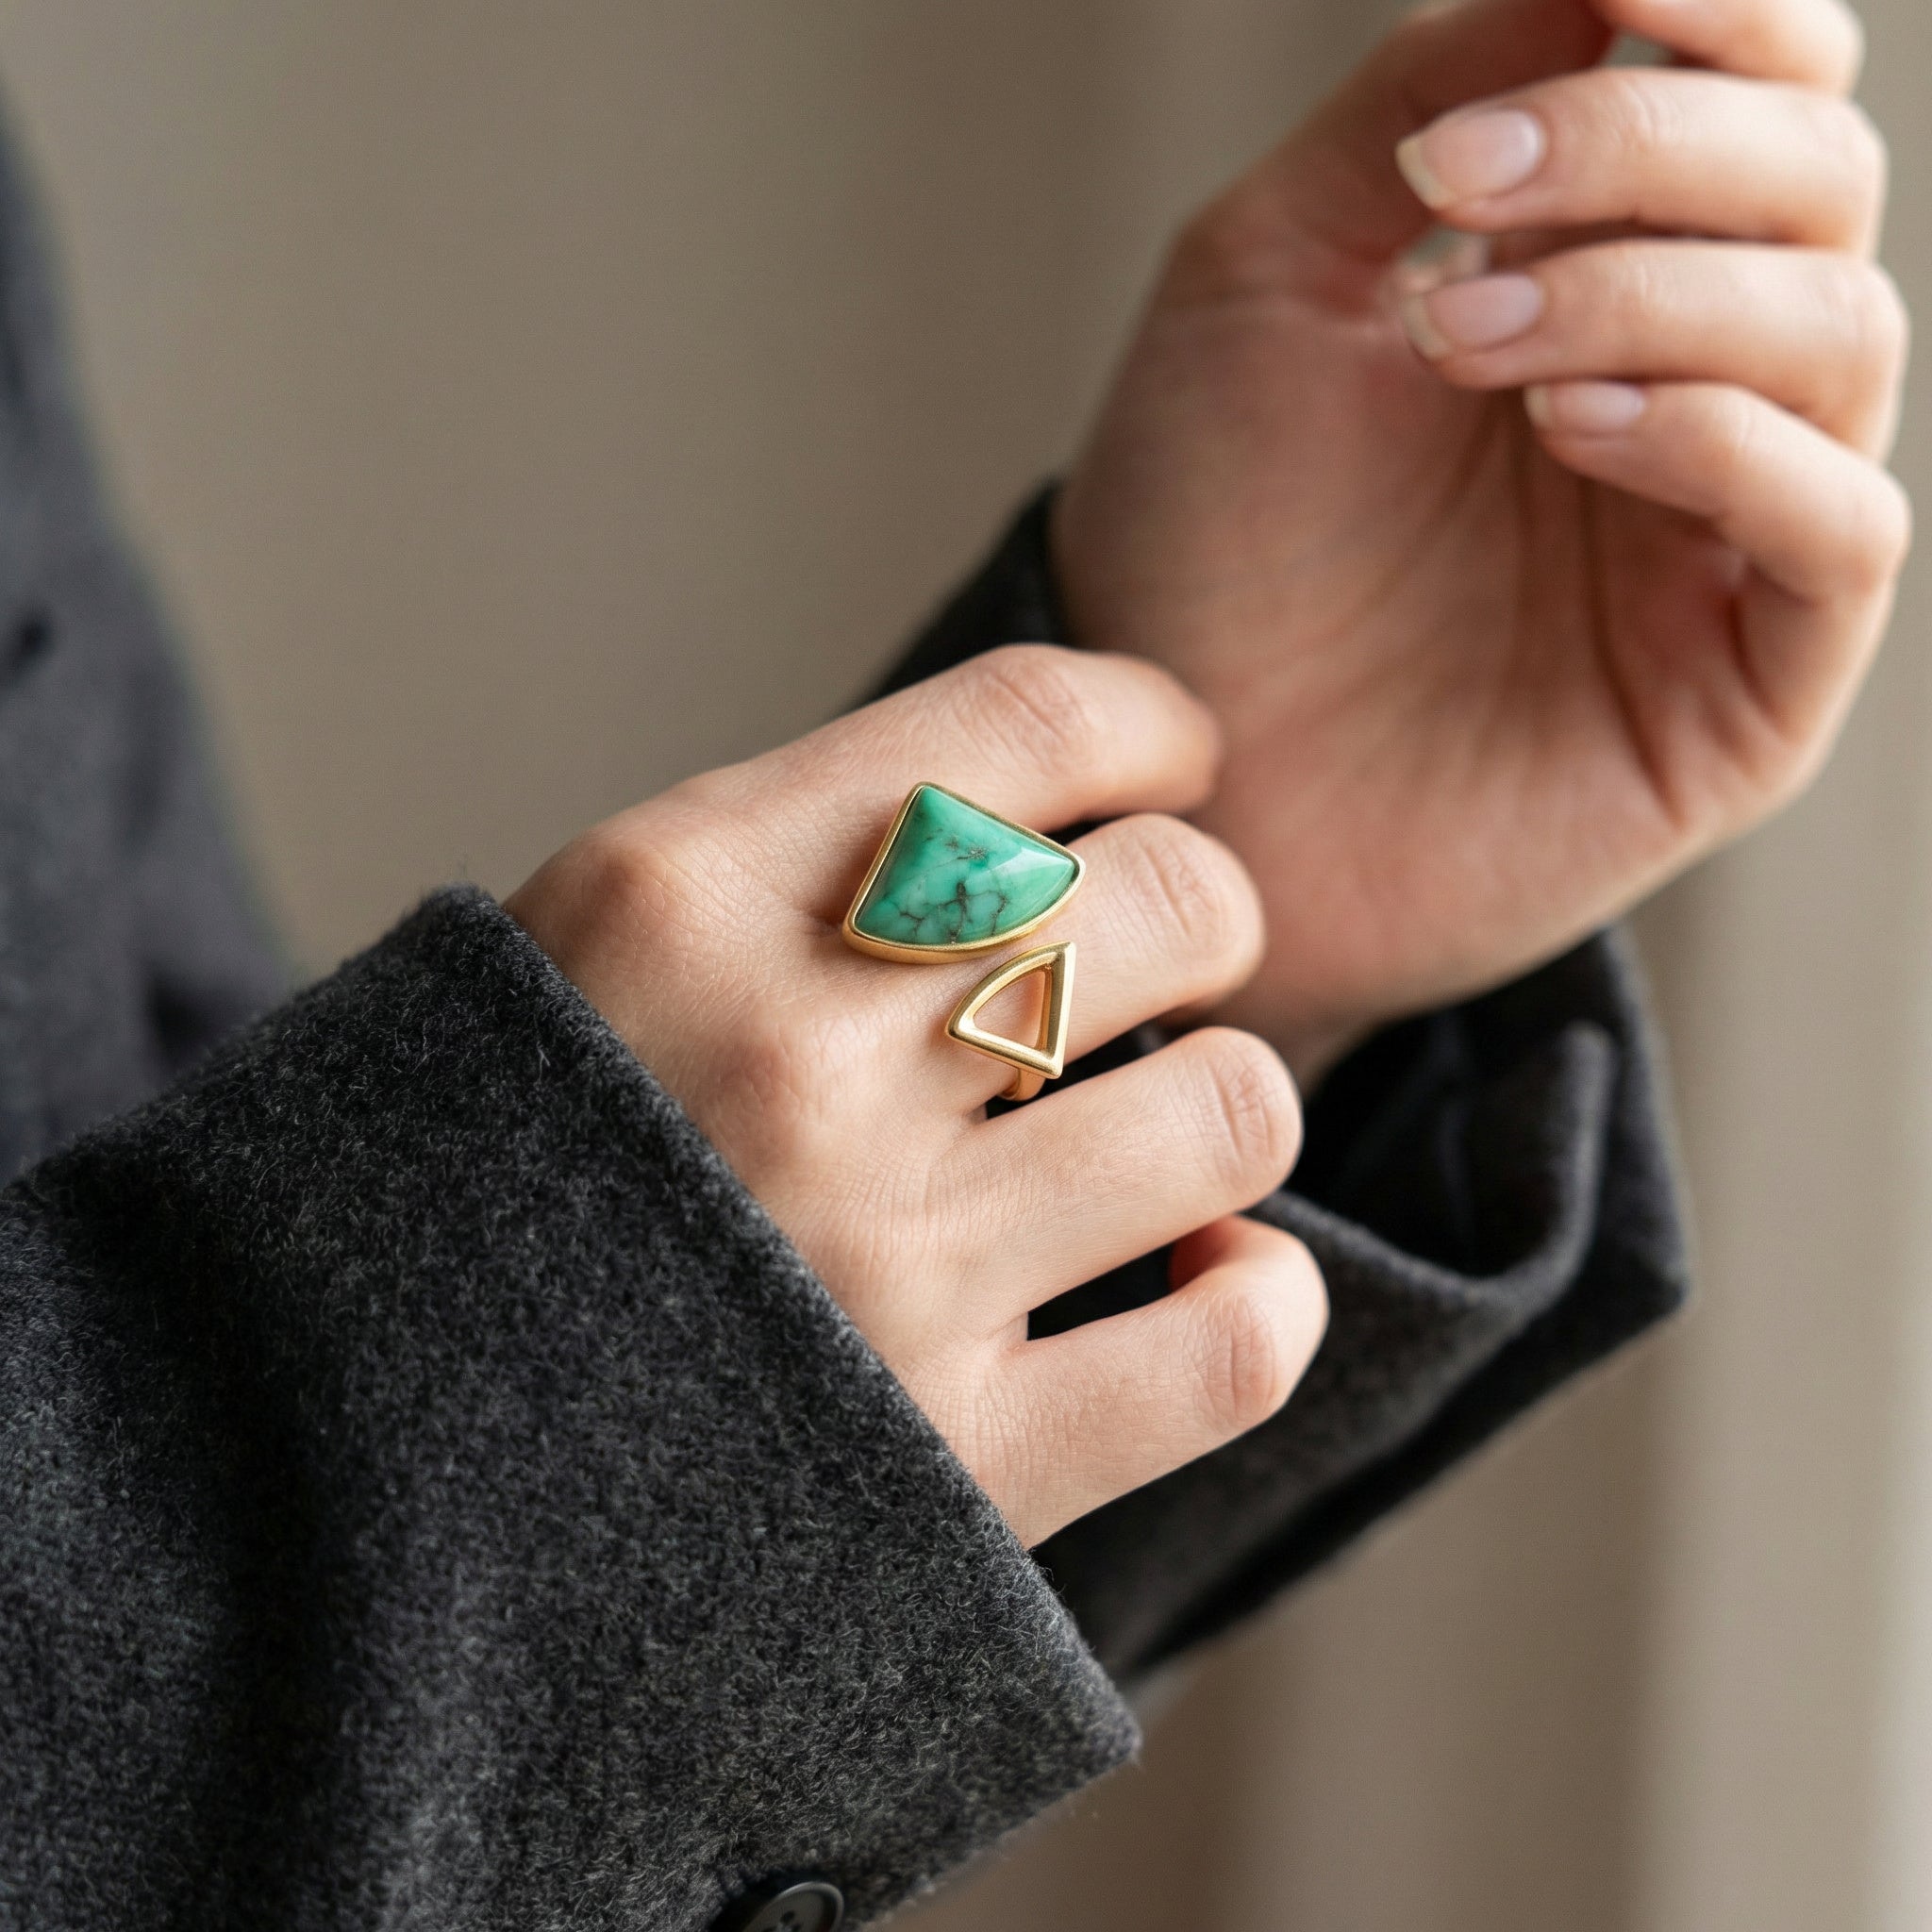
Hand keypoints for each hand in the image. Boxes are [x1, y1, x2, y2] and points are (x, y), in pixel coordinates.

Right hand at [506, 646, 1324, 1545]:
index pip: (1025, 720)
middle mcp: (791, 1060)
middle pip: (1172, 898)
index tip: (1171, 763)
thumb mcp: (581, 950)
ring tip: (1150, 1133)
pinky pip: (1233, 1347)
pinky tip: (1198, 1272)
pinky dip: (1257, 1294)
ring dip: (1225, 1106)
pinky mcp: (953, 1467)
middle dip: (1204, 915)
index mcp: (684, 896)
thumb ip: (790, 859)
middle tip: (1156, 965)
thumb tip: (1047, 816)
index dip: (1147, 724)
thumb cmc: (496, 1169)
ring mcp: (880, 1269)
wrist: (356, 1461)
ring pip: (1231, 1109)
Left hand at [1056, 0, 1909, 1080]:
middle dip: (1649, 146)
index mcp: (1600, 276)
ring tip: (1463, 334)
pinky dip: (1724, 442)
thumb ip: (1429, 89)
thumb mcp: (1270, 273)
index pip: (1756, 92)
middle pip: (1812, 187)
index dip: (1717, 6)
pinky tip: (1571, 428)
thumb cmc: (1203, 530)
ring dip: (1658, 291)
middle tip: (1462, 182)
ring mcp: (1724, 542)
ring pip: (1837, 336)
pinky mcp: (1743, 691)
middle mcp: (1690, 390)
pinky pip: (1837, 529)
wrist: (1165, 774)